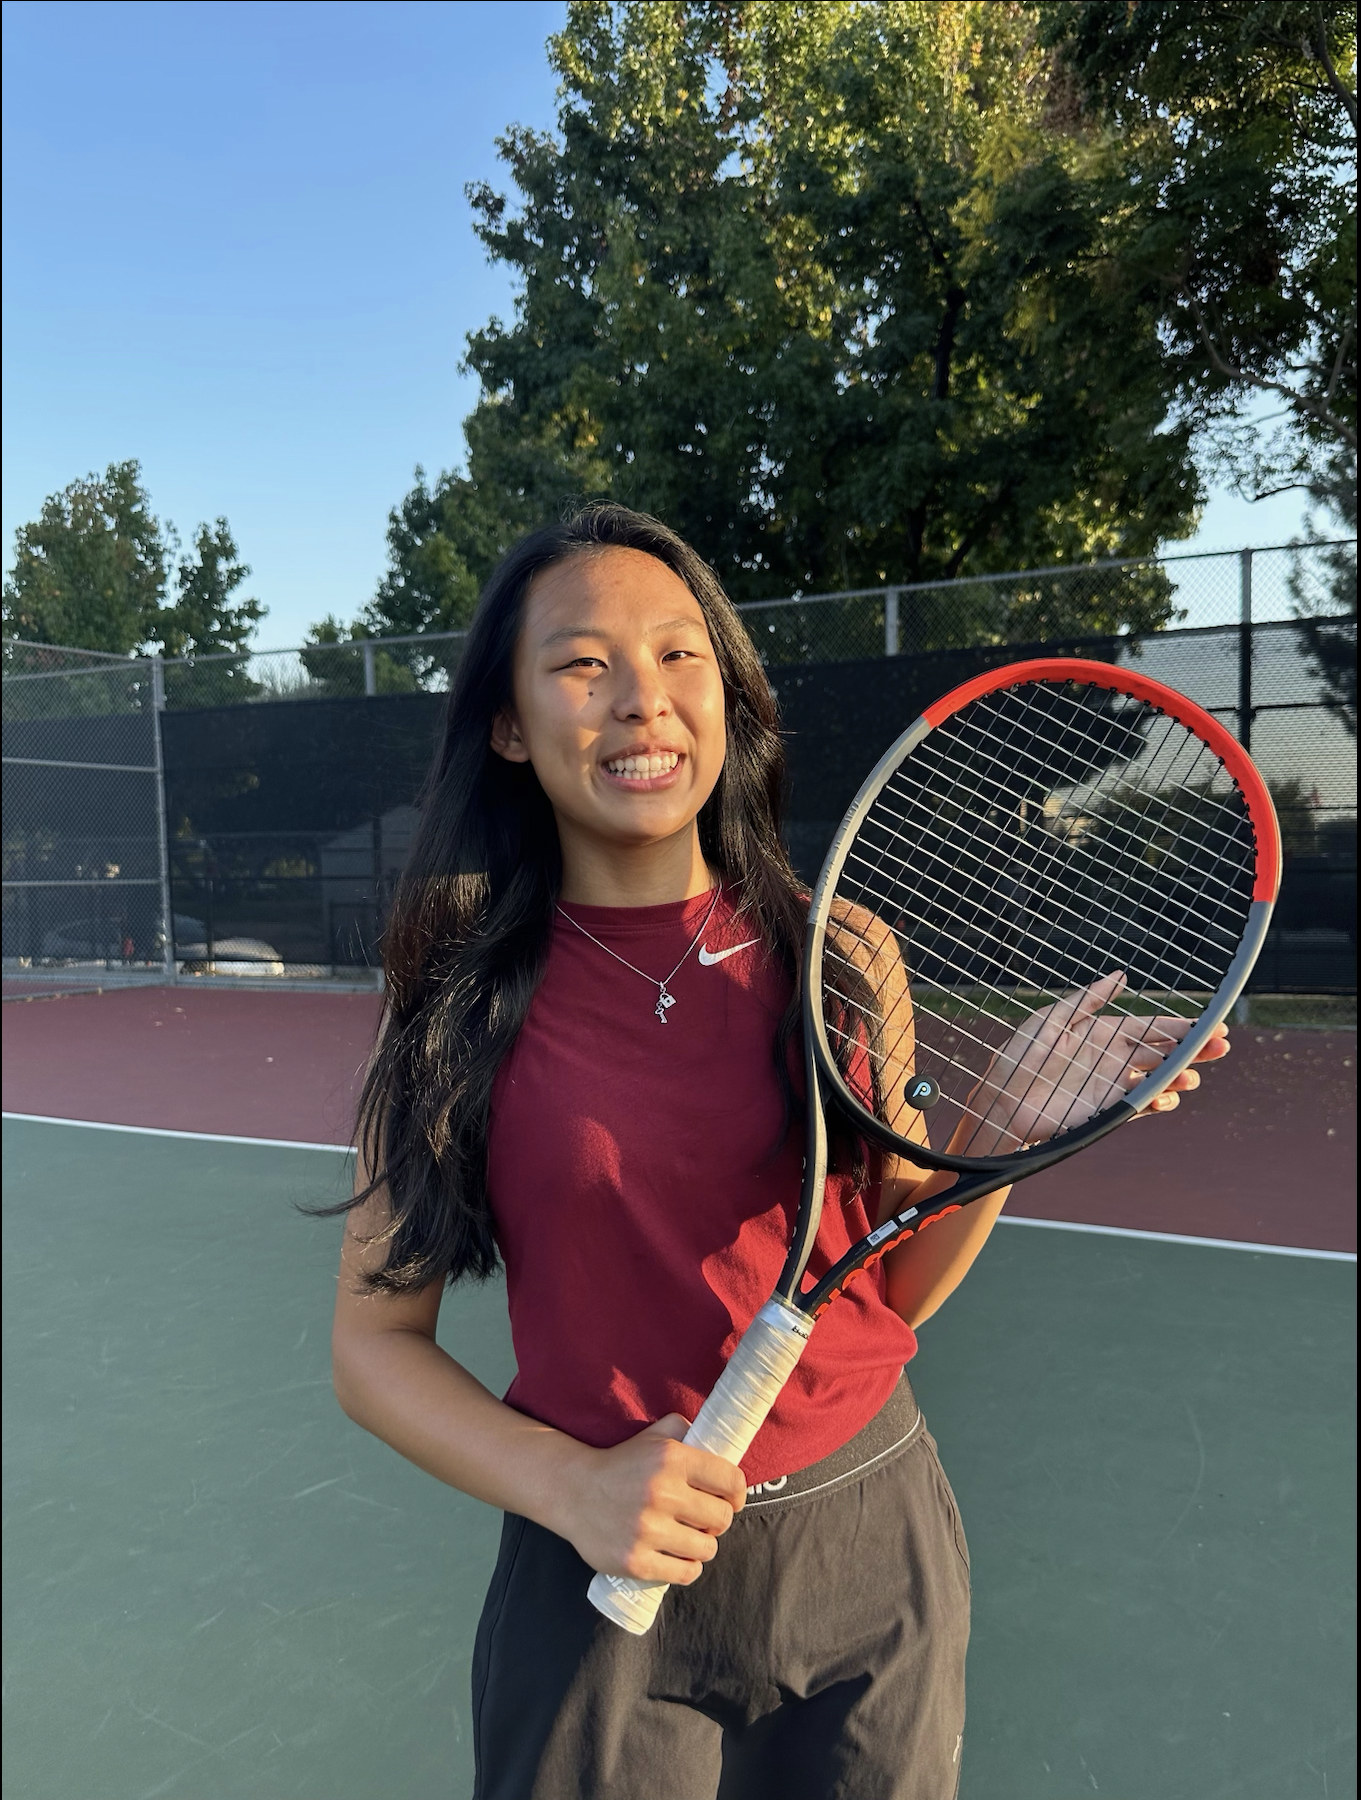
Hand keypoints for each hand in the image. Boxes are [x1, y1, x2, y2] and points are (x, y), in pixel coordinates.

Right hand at [550, 1413, 746, 1583]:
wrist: (572, 1492)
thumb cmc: (621, 1463)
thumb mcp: (653, 1435)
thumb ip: (685, 1429)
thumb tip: (716, 1438)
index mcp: (671, 1459)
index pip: (731, 1481)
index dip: (737, 1492)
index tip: (731, 1498)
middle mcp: (662, 1494)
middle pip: (722, 1518)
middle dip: (718, 1519)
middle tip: (705, 1518)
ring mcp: (648, 1531)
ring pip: (707, 1548)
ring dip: (703, 1544)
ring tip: (690, 1536)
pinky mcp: (636, 1562)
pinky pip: (685, 1573)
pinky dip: (688, 1567)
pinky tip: (679, 1556)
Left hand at [971, 971, 1231, 1151]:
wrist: (1000, 1100)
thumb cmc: (1021, 1056)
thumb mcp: (1051, 1019)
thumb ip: (1088, 1000)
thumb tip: (1123, 975)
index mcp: (1105, 1033)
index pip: (1152, 1027)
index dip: (1182, 1026)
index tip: (1212, 1023)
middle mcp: (1115, 1059)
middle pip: (1164, 1052)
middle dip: (1193, 1050)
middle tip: (1221, 1046)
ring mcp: (1113, 1086)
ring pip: (1157, 1080)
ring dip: (1177, 1078)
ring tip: (1189, 1077)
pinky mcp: (1106, 1111)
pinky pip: (1138, 1106)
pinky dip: (1156, 1102)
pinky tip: (1167, 1098)